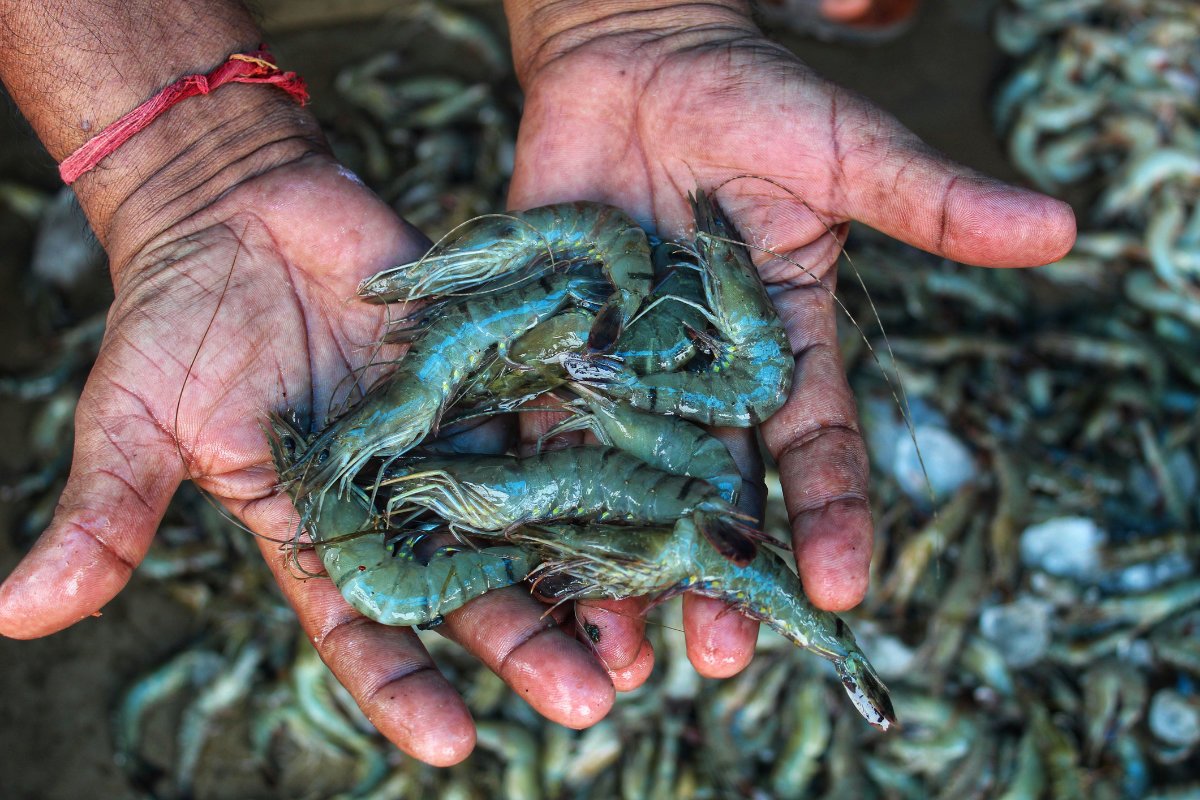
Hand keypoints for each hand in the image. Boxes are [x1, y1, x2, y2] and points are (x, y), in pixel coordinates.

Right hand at [0, 138, 618, 766]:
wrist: (239, 212)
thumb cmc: (178, 320)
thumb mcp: (136, 422)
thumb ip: (109, 513)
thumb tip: (14, 616)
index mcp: (318, 531)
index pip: (366, 628)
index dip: (407, 687)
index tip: (456, 742)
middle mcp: (401, 498)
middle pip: (472, 589)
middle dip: (526, 645)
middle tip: (593, 702)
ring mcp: (453, 434)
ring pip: (529, 516)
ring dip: (584, 569)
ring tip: (645, 629)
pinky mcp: (490, 369)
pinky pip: (550, 415)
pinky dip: (599, 453)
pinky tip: (657, 496)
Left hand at [504, 0, 1074, 683]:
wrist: (634, 57)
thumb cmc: (750, 98)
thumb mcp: (846, 152)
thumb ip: (931, 202)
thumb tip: (1060, 228)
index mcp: (786, 348)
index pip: (818, 450)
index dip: (833, 518)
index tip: (844, 589)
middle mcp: (706, 378)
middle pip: (720, 493)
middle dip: (722, 573)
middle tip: (721, 655)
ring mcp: (625, 370)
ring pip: (629, 487)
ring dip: (625, 566)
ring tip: (621, 650)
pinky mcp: (551, 348)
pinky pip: (542, 428)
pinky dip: (537, 493)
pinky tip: (529, 559)